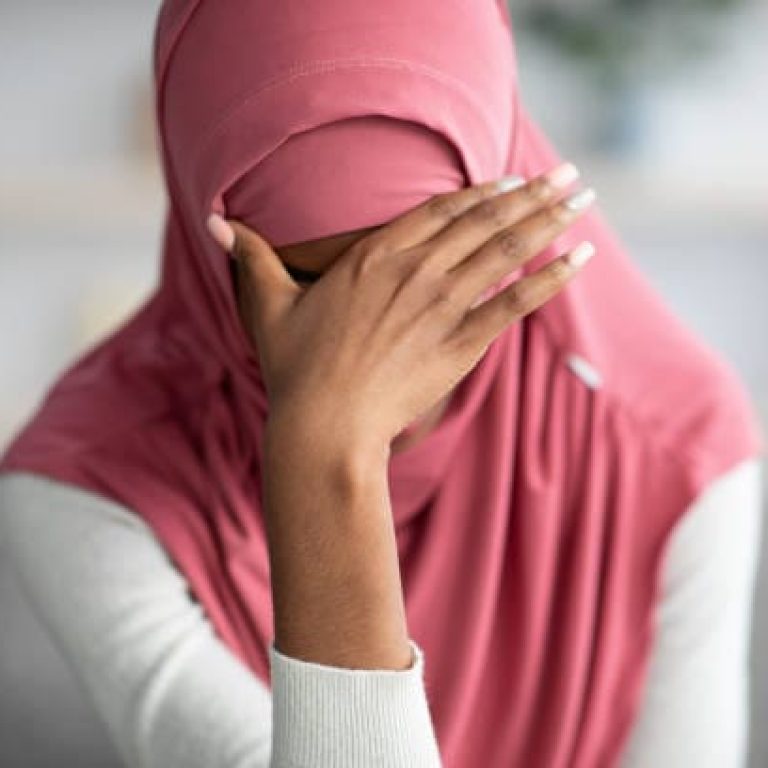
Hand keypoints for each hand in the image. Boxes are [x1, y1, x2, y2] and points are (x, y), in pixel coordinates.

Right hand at [206, 162, 595, 452]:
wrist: (324, 425)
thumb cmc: (295, 367)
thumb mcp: (269, 305)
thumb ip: (252, 256)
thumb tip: (212, 220)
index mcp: (376, 255)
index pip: (442, 210)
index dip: (483, 191)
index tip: (515, 179)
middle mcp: (416, 270)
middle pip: (485, 221)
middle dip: (534, 195)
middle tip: (573, 176)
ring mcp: (442, 305)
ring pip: (506, 251)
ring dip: (551, 222)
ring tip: (585, 199)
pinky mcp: (460, 344)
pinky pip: (514, 303)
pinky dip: (550, 279)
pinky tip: (580, 259)